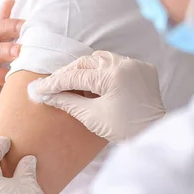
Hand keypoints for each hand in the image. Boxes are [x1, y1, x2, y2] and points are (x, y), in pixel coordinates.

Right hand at [28, 51, 166, 142]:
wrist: (155, 134)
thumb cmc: (124, 129)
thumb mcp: (91, 116)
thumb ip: (67, 101)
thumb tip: (46, 95)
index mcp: (112, 75)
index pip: (75, 76)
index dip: (54, 83)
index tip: (38, 89)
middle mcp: (125, 64)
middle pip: (86, 62)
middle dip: (67, 73)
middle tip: (51, 85)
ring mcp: (135, 64)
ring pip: (100, 59)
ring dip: (83, 68)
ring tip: (69, 81)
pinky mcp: (143, 69)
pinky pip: (116, 63)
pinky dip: (101, 69)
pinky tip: (92, 80)